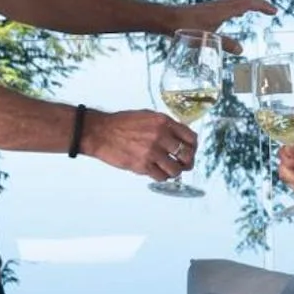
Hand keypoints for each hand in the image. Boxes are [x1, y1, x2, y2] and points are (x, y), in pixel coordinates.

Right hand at [81, 108, 198, 181]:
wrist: (101, 132)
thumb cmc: (122, 124)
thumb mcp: (147, 116)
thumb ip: (164, 125)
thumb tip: (179, 136)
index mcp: (163, 122)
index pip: (191, 137)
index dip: (193, 147)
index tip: (190, 151)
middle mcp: (160, 136)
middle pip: (187, 155)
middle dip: (187, 162)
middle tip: (183, 164)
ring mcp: (152, 152)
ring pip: (176, 169)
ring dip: (174, 172)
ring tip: (169, 169)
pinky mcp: (142, 165)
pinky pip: (161, 177)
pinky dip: (162, 177)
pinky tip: (157, 172)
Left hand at [168, 0, 277, 52]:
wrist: (167, 18)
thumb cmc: (185, 27)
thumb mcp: (207, 38)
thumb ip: (224, 44)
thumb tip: (241, 51)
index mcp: (223, 10)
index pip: (248, 3)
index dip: (262, 6)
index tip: (274, 12)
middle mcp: (220, 5)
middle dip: (259, 3)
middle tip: (270, 10)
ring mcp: (213, 6)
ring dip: (248, 3)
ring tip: (256, 10)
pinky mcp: (207, 9)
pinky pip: (228, 3)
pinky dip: (237, 6)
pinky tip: (233, 15)